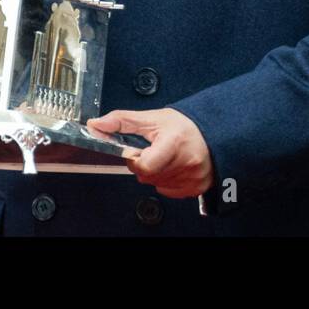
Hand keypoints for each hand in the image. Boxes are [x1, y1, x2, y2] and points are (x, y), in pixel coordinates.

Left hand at [88, 108, 213, 197]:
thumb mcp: (151, 118)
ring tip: (167, 156)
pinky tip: (174, 166)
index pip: (143, 165)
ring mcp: (192, 178)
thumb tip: (96, 124)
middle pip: (147, 176)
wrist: (212, 133)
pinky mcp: (196, 188)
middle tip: (155, 150)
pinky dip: (166, 180)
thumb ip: (121, 121)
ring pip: (156, 184)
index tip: (139, 150)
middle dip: (145, 164)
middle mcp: (186, 162)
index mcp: (174, 142)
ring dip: (155, 172)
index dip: (135, 159)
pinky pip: (168, 190)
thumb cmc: (183, 126)